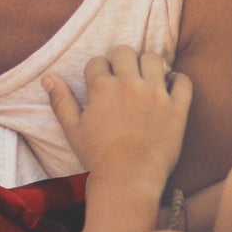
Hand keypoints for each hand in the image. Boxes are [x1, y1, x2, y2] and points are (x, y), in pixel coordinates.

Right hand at [46, 49, 192, 193]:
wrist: (128, 180)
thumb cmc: (97, 157)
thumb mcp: (73, 129)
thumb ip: (61, 101)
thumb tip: (48, 78)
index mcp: (102, 87)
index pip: (98, 61)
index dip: (97, 71)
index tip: (101, 83)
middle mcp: (129, 84)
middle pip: (125, 52)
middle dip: (121, 61)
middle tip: (123, 77)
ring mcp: (156, 94)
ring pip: (154, 58)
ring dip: (148, 65)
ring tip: (146, 78)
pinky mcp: (177, 107)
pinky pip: (183, 80)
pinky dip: (177, 79)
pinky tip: (170, 87)